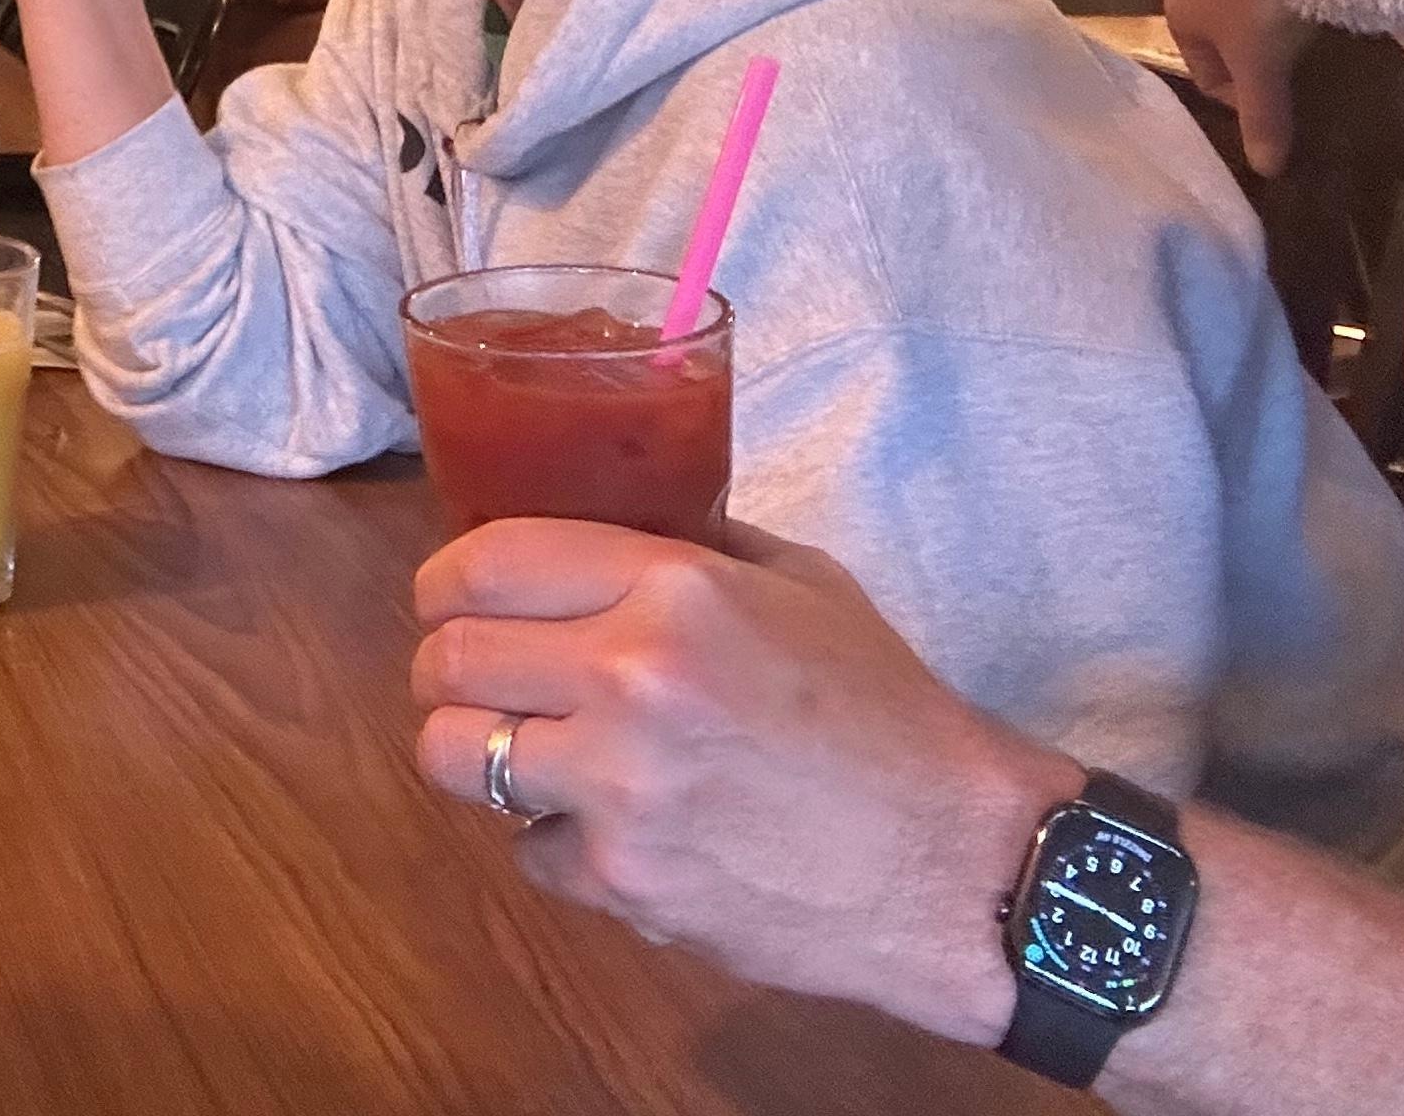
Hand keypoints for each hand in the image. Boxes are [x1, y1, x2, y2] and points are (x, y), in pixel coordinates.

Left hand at [408, 517, 1072, 1044]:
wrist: (957, 862)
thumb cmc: (884, 711)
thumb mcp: (799, 583)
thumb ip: (689, 544)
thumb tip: (596, 524)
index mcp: (672, 589)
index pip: (486, 561)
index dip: (446, 580)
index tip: (446, 598)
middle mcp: (630, 677)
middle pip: (449, 658)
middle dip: (449, 667)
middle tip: (479, 680)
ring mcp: (619, 786)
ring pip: (453, 757)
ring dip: (478, 755)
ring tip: (527, 753)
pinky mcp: (623, 879)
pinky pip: (528, 850)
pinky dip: (560, 846)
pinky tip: (621, 832)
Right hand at [1164, 0, 1312, 174]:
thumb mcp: (1262, 67)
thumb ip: (1263, 118)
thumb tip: (1266, 172)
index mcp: (1180, 16)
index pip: (1209, 78)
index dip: (1246, 101)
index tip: (1285, 106)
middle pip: (1233, 47)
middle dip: (1264, 65)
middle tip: (1303, 77)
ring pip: (1255, 14)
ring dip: (1280, 32)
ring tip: (1315, 43)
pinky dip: (1294, 1)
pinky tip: (1320, 7)